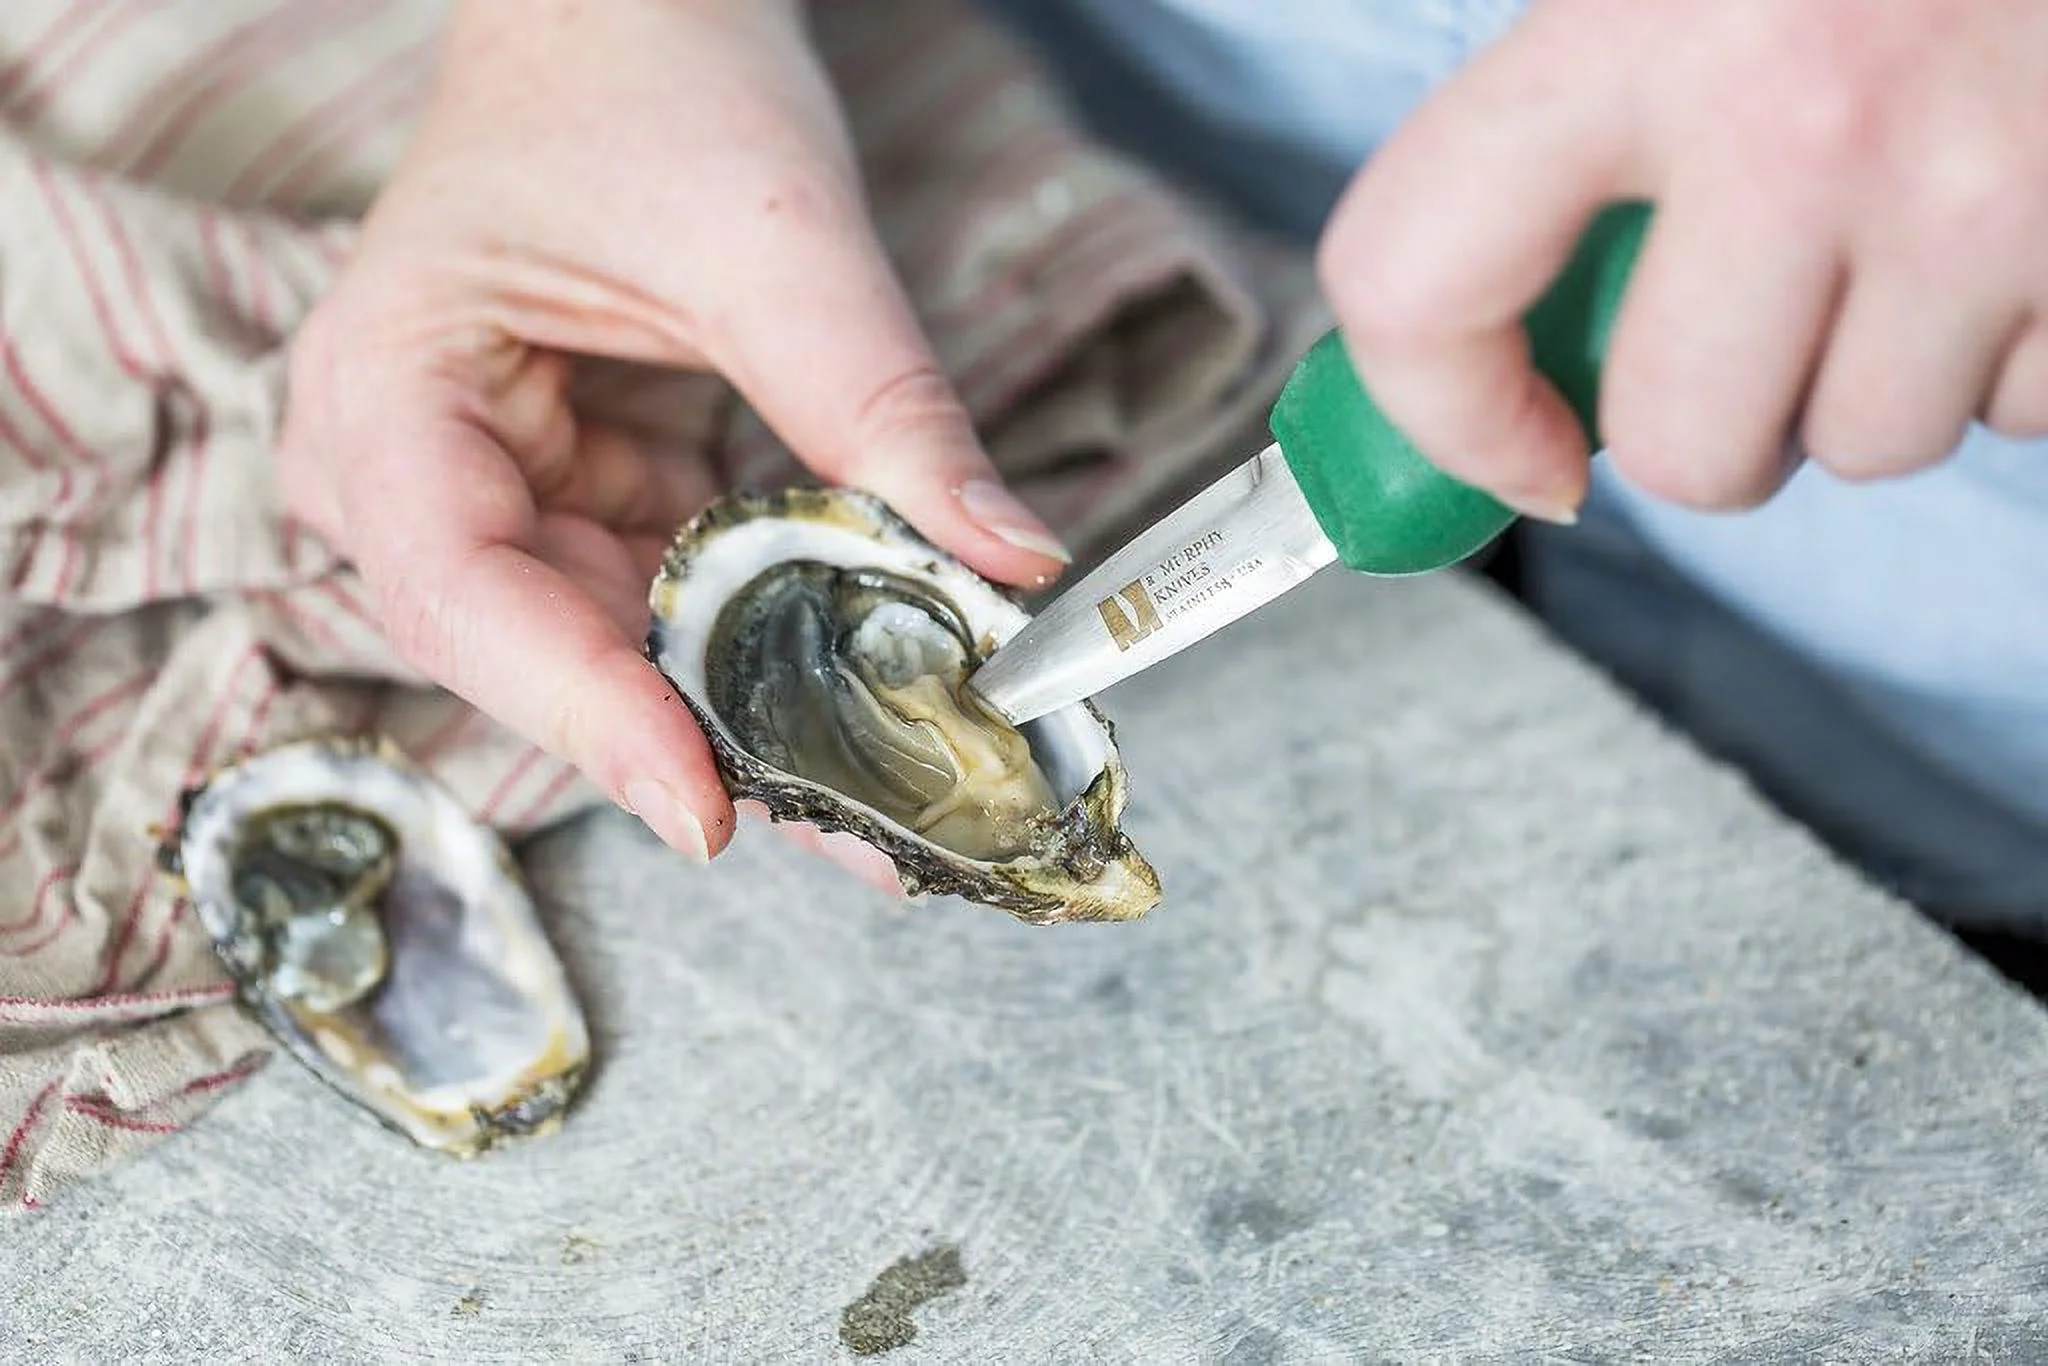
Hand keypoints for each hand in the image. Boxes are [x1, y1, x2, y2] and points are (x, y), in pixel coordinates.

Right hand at [277, 0, 1067, 870]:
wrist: (632, 18)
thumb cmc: (652, 81)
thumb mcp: (776, 241)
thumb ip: (886, 410)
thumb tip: (1013, 565)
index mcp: (388, 391)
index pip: (464, 591)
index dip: (582, 712)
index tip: (709, 806)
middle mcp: (410, 475)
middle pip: (544, 661)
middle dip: (710, 745)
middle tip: (870, 842)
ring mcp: (496, 504)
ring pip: (620, 660)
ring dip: (757, 724)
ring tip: (900, 803)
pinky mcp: (580, 514)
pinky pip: (671, 614)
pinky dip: (769, 658)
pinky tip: (874, 713)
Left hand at [1317, 0, 2047, 521]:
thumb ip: (1572, 106)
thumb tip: (1468, 312)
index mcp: (1642, 18)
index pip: (1418, 282)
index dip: (1443, 412)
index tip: (1507, 447)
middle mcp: (1803, 116)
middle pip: (1680, 447)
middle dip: (1711, 425)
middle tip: (1752, 320)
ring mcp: (1978, 192)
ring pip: (1865, 444)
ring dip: (1868, 380)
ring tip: (1907, 232)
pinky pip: (2020, 406)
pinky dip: (2003, 348)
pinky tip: (2005, 226)